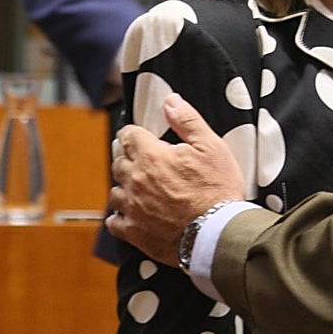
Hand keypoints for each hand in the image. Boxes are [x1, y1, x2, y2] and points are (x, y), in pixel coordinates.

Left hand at [105, 93, 246, 265]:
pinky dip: (119, 216)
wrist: (217, 233)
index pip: (128, 135)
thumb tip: (170, 100)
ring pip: (115, 191)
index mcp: (151, 156)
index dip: (135, 133)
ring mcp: (132, 208)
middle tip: (140, 158)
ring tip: (137, 186)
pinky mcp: (134, 232)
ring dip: (124, 186)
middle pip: (118, 161)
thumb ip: (187, 121)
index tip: (141, 136)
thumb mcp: (211, 146)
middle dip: (128, 156)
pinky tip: (130, 214)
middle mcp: (135, 181)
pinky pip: (114, 222)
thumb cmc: (218, 189)